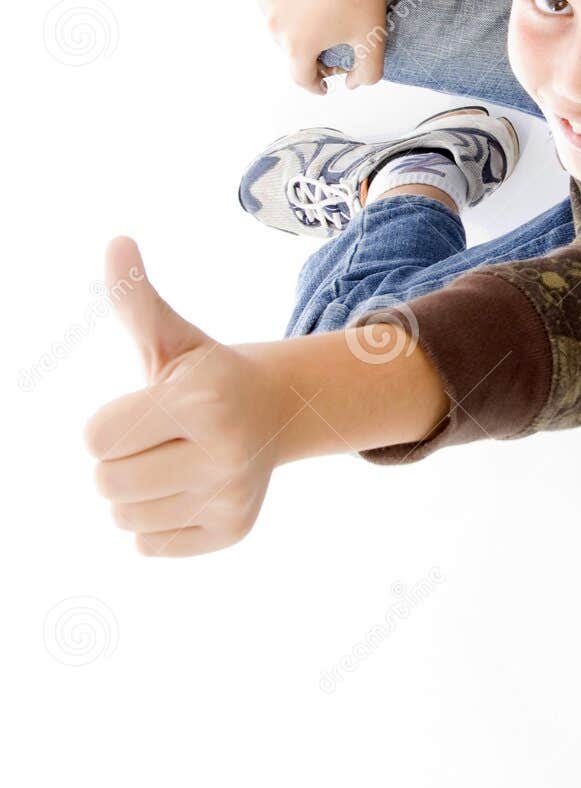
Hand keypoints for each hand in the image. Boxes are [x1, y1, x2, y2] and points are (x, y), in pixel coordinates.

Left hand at [83, 237, 282, 556]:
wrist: (277, 411)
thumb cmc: (206, 372)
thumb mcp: (171, 337)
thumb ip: (135, 298)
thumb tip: (115, 242)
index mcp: (202, 402)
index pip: (95, 439)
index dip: (110, 422)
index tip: (144, 408)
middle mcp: (224, 454)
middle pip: (107, 483)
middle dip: (120, 458)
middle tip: (156, 437)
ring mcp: (230, 498)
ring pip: (124, 517)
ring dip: (135, 491)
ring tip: (172, 461)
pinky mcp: (231, 531)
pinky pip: (147, 544)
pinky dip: (155, 521)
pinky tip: (185, 489)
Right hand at [256, 0, 432, 94]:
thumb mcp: (374, 42)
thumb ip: (367, 74)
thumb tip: (351, 84)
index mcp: (298, 47)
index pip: (301, 78)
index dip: (316, 85)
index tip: (325, 84)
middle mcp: (276, 27)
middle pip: (291, 51)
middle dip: (310, 54)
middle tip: (330, 47)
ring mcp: (268, 1)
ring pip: (279, 26)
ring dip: (295, 29)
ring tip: (318, 21)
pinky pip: (272, 1)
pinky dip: (285, 4)